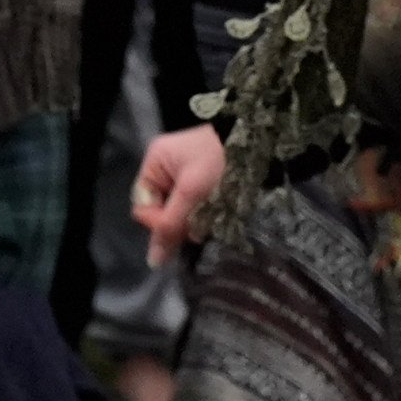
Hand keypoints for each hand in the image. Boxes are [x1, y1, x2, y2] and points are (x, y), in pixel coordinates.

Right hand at [133, 124, 224, 265]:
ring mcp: (184, 176)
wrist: (257, 139)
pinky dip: (205, 214)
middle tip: (202, 222)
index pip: (144, 205)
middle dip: (180, 221)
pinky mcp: (202, 183)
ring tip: (214, 215)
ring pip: (180, 213)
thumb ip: (171, 225)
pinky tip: (218, 213)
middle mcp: (166, 169)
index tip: (182, 226)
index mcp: (155, 162)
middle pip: (162, 211)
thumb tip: (152, 261)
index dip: (159, 221)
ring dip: (195, 220)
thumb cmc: (219, 160)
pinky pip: (194, 208)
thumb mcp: (192, 192)